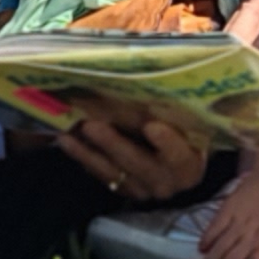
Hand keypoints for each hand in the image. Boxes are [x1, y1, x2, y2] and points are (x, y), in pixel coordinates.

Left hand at [52, 108, 209, 205]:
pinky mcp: (124, 189)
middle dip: (113, 144)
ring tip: (67, 135)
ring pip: (114, 172)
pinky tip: (67, 142)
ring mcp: (144, 189)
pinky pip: (101, 175)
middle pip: (140, 163)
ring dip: (88, 153)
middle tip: (91, 125)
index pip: (180, 155)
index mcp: (190, 164)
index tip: (152, 126)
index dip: (167, 143)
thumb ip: (175, 106)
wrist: (179, 159)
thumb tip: (163, 69)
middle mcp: (168, 182)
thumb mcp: (188, 119)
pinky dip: (83, 158)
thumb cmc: (187, 129)